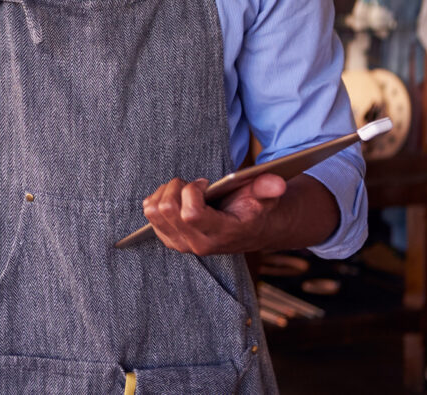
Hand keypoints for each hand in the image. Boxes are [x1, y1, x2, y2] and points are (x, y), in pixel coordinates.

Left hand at [141, 174, 286, 254]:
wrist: (249, 231)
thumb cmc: (254, 209)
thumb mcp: (265, 197)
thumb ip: (268, 188)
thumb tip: (277, 182)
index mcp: (220, 234)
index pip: (190, 214)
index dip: (192, 191)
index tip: (205, 183)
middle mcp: (197, 244)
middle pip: (166, 209)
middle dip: (177, 187)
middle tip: (194, 185)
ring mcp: (181, 244)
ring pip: (153, 210)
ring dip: (167, 192)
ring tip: (186, 191)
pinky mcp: (169, 239)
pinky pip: (149, 213)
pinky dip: (159, 199)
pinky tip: (178, 199)